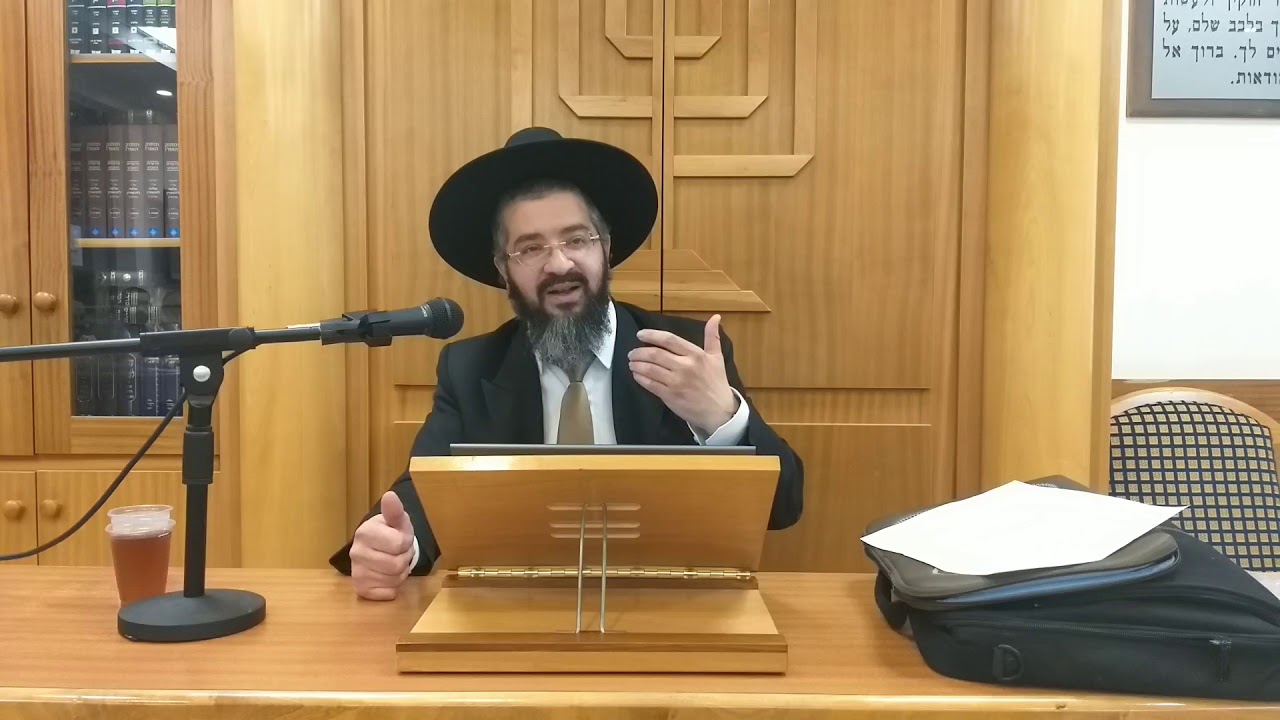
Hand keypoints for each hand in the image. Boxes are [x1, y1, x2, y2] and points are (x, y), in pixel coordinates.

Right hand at [349, 491, 414, 600]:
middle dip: (404, 559)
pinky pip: (388, 593)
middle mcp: (355, 553)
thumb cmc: (390, 531)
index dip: (406, 542)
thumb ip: (395, 511)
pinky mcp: (361, 589)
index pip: (399, 543)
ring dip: (400, 573)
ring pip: (394, 580)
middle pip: (397, 565)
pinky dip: (393, 587)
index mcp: (364, 532)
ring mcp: (356, 572)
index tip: (401, 538)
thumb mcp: (397, 520)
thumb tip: (391, 496)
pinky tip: (387, 576)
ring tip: (393, 562)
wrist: (378, 547)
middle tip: (398, 552)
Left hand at [629, 314, 739, 435]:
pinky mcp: (670, 396)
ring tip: (632, 363)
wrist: (719, 411)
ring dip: (637, 364)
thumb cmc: (716, 383)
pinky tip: (637, 375)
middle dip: (639, 352)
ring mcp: (676, 382)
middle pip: (655, 354)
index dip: (652, 335)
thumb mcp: (717, 357)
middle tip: (632, 352)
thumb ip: (712, 336)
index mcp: (695, 355)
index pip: (669, 340)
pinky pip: (650, 384)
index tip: (641, 335)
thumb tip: (715, 317)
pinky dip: (640, 378)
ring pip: (650, 369)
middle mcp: (685, 366)